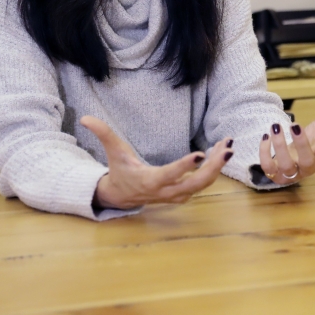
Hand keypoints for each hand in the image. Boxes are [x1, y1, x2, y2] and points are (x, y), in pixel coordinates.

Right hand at [80, 116, 233, 209]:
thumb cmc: (120, 171)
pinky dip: (214, 169)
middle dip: (214, 167)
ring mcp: (177, 195)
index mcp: (150, 181)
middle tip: (227, 148)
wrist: (122, 196)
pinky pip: (203, 183)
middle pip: (196, 183)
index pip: (170, 175)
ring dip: (218, 165)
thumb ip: (103, 134)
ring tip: (227, 144)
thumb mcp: (113, 152)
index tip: (201, 154)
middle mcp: (166, 191)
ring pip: (203, 184)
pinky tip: (221, 151)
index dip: (185, 166)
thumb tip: (86, 118)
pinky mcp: (184, 194)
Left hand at [259, 84, 314, 184]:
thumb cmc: (310, 142)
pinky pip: (269, 169)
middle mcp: (308, 168)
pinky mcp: (275, 175)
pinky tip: (266, 136)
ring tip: (275, 127)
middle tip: (295, 125)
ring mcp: (291, 173)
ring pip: (286, 166)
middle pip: (307, 161)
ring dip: (280, 147)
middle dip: (301, 144)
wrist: (294, 160)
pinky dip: (265, 154)